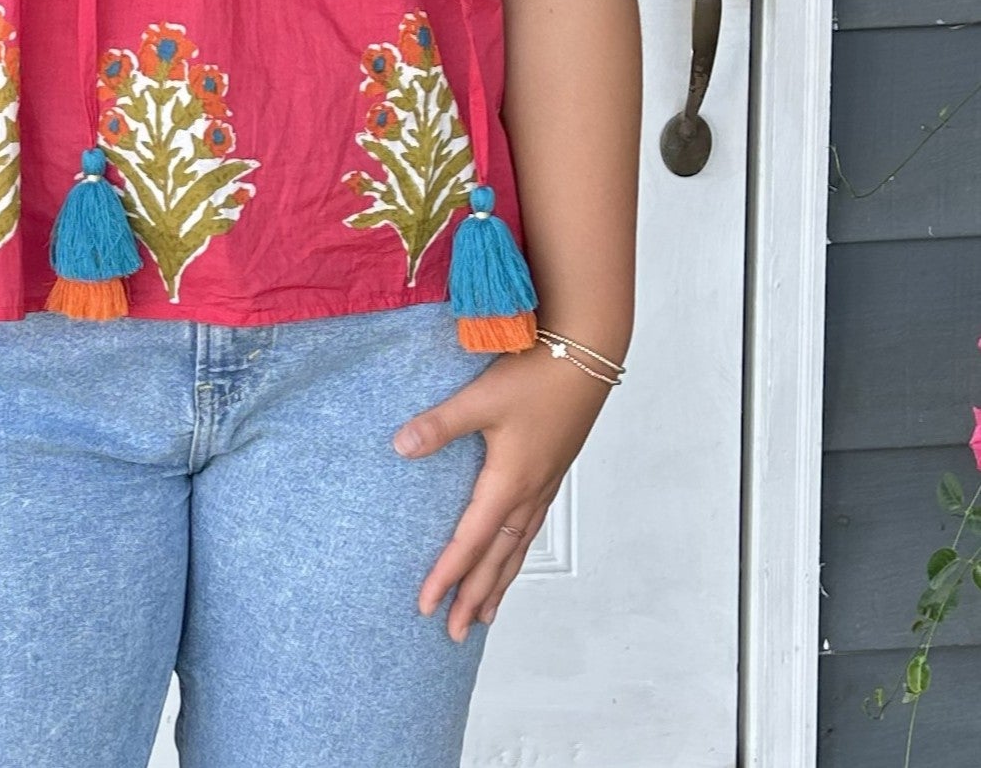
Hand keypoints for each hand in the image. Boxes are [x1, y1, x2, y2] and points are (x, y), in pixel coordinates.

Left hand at [394, 344, 614, 639]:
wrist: (587, 355)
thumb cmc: (536, 374)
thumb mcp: (482, 398)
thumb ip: (441, 425)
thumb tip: (400, 447)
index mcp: (509, 482)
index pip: (471, 541)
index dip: (447, 575)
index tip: (426, 605)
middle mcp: (529, 492)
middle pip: (498, 558)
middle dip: (475, 596)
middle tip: (455, 633)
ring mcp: (544, 483)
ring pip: (518, 548)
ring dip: (499, 582)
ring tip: (486, 615)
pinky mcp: (552, 469)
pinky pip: (531, 528)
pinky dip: (517, 554)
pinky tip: (513, 554)